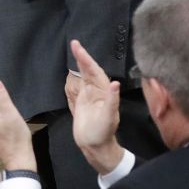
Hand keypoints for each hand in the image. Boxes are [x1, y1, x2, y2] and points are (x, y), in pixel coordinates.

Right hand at [65, 41, 123, 174]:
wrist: (94, 146)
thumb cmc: (103, 133)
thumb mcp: (109, 117)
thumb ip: (112, 100)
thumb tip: (115, 83)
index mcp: (104, 92)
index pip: (94, 71)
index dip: (86, 58)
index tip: (78, 47)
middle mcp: (98, 91)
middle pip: (89, 69)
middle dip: (82, 56)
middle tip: (74, 43)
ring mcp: (90, 95)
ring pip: (84, 75)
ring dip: (79, 62)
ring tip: (74, 49)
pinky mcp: (82, 101)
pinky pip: (79, 84)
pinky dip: (76, 75)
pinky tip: (73, 68)